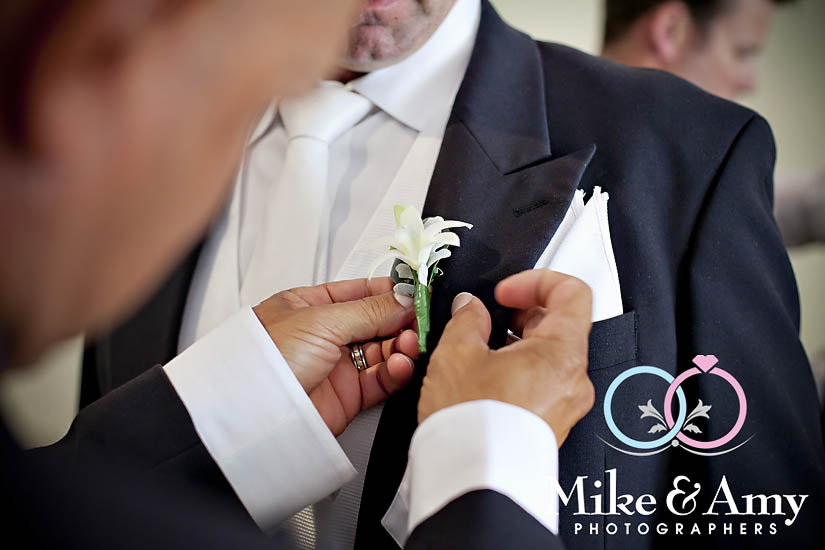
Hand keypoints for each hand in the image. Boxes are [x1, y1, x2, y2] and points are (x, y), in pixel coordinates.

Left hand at [254, 277, 419, 434]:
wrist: (251, 416)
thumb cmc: (264, 361)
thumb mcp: (322, 320)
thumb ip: (370, 309)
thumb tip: (404, 299)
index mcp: (311, 306)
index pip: (361, 292)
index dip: (390, 292)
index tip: (416, 293)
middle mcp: (325, 334)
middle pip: (376, 322)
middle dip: (401, 321)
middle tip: (420, 321)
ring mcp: (336, 365)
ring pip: (382, 351)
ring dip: (401, 347)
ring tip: (409, 345)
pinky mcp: (347, 396)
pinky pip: (381, 380)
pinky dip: (396, 372)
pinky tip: (401, 365)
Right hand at [418, 270, 594, 446]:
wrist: (472, 482)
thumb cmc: (472, 426)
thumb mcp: (457, 354)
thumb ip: (467, 319)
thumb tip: (470, 308)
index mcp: (562, 354)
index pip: (573, 293)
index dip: (536, 282)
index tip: (506, 292)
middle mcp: (573, 380)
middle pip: (562, 324)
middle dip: (522, 313)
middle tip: (488, 319)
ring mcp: (566, 405)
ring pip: (550, 355)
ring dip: (517, 342)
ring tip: (480, 351)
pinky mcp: (552, 423)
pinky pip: (543, 383)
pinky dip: (518, 369)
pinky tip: (486, 377)